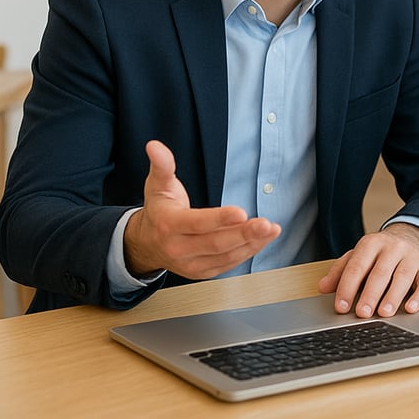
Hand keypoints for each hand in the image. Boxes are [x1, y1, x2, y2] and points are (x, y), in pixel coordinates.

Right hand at [123, 140, 280, 278]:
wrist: (147, 244)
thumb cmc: (159, 211)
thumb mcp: (157, 185)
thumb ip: (162, 165)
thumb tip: (154, 146)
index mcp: (169, 225)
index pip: (196, 223)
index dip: (220, 219)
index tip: (241, 212)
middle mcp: (179, 248)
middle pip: (216, 243)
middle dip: (244, 233)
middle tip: (266, 224)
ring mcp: (192, 264)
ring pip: (226, 256)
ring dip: (252, 243)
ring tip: (271, 230)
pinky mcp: (203, 272)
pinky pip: (229, 264)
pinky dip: (249, 251)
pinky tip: (263, 239)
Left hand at [318, 223, 418, 317]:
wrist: (411, 237)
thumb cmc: (380, 253)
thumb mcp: (358, 256)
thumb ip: (340, 271)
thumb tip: (323, 288)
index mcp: (371, 243)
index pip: (357, 266)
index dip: (348, 287)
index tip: (342, 307)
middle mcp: (393, 247)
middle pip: (380, 272)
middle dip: (370, 294)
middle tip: (362, 313)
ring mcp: (412, 256)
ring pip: (403, 276)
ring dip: (393, 296)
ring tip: (384, 313)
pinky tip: (410, 308)